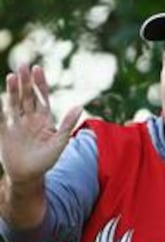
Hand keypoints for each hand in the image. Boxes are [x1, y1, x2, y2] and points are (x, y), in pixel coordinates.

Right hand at [0, 64, 82, 183]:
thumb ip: (67, 124)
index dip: (40, 83)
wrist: (29, 176)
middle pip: (27, 96)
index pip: (41, 97)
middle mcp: (29, 118)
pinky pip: (0, 118)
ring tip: (12, 76)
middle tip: (23, 65)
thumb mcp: (60, 142)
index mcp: (43, 119)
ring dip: (13, 90)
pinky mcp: (4, 132)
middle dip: (25, 81)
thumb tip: (80, 106)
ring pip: (14, 103)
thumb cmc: (47, 160)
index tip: (38, 68)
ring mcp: (16, 124)